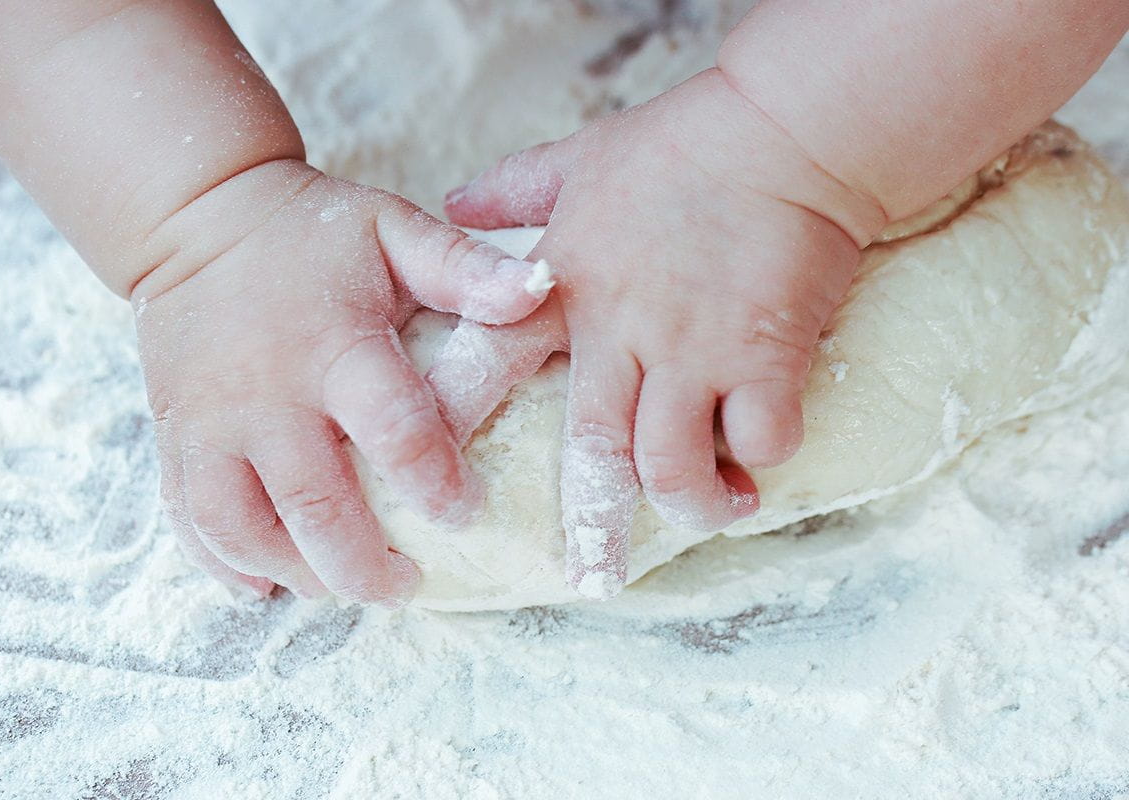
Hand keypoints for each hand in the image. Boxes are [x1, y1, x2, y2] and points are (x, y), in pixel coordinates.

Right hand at [134, 160, 549, 604]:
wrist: (197, 216)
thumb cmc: (315, 232)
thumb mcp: (393, 229)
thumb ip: (464, 267)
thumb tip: (544, 288)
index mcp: (336, 345)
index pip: (396, 433)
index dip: (438, 485)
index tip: (467, 512)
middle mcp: (268, 394)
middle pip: (317, 506)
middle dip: (367, 566)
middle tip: (407, 584)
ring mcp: (212, 422)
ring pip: (245, 529)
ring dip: (298, 574)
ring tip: (342, 587)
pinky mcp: (176, 435)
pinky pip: (187, 518)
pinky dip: (224, 564)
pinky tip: (265, 583)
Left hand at [438, 69, 882, 598]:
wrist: (789, 131)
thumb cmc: (682, 144)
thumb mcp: (581, 158)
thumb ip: (515, 188)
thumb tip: (455, 197)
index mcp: (565, 289)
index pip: (493, 360)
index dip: (454, 420)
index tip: (432, 484)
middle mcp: (621, 332)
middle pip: (594, 452)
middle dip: (593, 527)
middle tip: (594, 577)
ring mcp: (693, 349)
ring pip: (672, 465)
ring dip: (690, 504)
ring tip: (709, 508)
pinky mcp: (765, 356)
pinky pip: (757, 440)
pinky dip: (758, 461)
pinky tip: (760, 457)